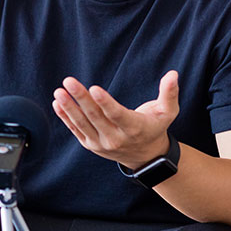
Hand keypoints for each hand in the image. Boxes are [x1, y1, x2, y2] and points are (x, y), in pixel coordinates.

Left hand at [52, 70, 179, 168]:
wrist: (145, 156)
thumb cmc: (155, 127)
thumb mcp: (167, 112)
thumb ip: (170, 93)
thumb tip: (173, 74)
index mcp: (134, 128)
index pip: (117, 115)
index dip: (105, 103)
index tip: (94, 88)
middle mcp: (116, 138)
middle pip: (96, 117)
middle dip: (81, 98)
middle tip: (69, 81)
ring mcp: (101, 144)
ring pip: (82, 124)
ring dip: (69, 107)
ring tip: (59, 92)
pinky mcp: (90, 145)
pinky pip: (75, 130)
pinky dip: (65, 117)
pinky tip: (58, 103)